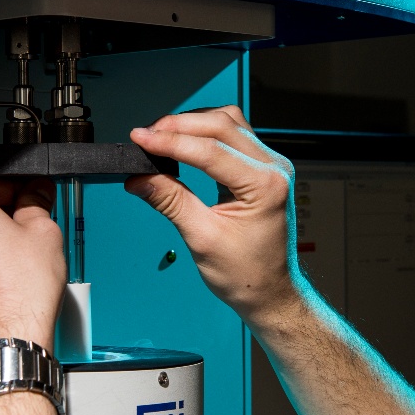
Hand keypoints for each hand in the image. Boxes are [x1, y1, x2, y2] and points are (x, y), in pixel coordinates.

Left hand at [0, 179, 65, 350]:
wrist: (9, 335)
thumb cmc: (22, 288)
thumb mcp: (44, 231)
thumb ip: (37, 202)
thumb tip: (37, 191)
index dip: (19, 187)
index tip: (34, 194)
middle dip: (4, 213)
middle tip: (33, 225)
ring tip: (21, 254)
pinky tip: (6, 272)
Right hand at [126, 107, 305, 321]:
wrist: (271, 291)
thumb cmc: (248, 274)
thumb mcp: (203, 239)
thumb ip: (171, 201)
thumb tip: (139, 177)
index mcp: (265, 186)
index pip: (211, 150)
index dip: (170, 142)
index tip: (139, 139)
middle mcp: (274, 168)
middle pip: (221, 125)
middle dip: (179, 126)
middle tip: (146, 137)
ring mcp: (271, 165)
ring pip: (229, 123)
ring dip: (193, 124)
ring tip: (162, 138)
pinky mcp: (263, 168)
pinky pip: (234, 136)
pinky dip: (206, 134)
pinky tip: (185, 144)